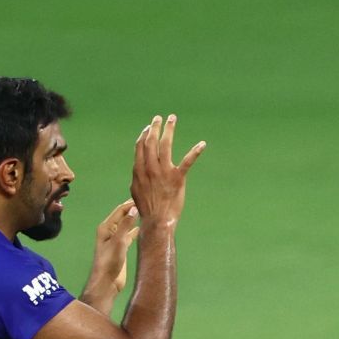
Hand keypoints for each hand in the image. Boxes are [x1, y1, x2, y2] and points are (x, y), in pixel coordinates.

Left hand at [84, 200, 138, 303]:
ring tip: (147, 213)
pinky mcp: (121, 248)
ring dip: (135, 220)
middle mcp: (110, 231)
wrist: (107, 282)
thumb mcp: (118, 242)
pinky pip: (129, 235)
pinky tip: (142, 228)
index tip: (142, 198)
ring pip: (127, 225)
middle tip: (146, 203)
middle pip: (123, 216)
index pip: (120, 211)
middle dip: (132, 210)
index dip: (130, 204)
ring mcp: (115, 240)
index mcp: (106, 227)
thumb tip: (134, 209)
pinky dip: (135, 230)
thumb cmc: (109, 262)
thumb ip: (126, 225)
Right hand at [129, 114, 205, 229]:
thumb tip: (137, 168)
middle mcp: (151, 167)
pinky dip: (195, 152)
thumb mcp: (136, 189)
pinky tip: (202, 144)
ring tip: (171, 119)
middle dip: (155, 127)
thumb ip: (137, 175)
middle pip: (152, 142)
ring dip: (169, 130)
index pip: (141, 147)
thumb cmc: (146, 208)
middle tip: (158, 118)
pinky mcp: (178, 178)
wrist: (157, 220)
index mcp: (139, 169)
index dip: (144, 135)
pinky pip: (187, 161)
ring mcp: (164, 171)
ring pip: (166, 145)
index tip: (147, 128)